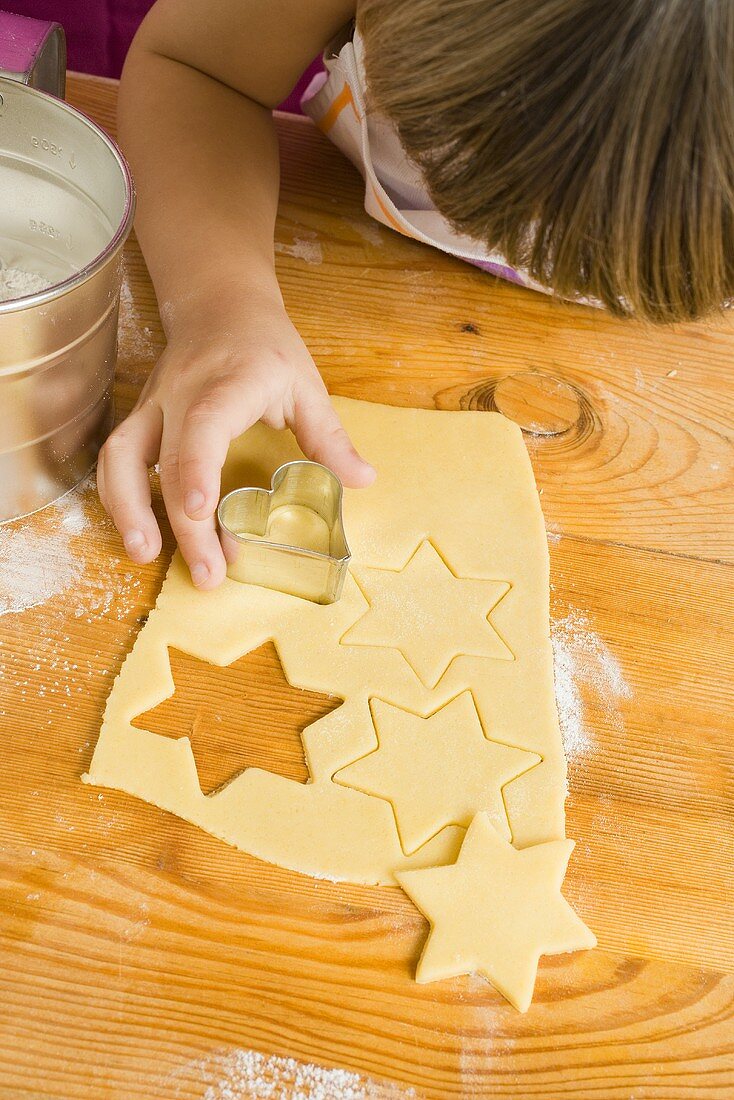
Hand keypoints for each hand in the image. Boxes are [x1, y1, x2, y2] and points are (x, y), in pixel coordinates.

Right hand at [97, 296, 374, 588]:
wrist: (218, 305)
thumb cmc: (266, 347)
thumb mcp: (306, 384)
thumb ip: (329, 436)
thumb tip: (364, 480)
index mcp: (230, 382)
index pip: (204, 423)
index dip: (198, 468)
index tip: (200, 511)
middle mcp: (181, 393)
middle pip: (166, 457)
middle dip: (181, 522)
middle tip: (207, 574)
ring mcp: (154, 405)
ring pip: (120, 454)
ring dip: (126, 508)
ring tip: (145, 555)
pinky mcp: (140, 419)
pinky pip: (117, 458)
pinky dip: (120, 497)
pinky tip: (141, 533)